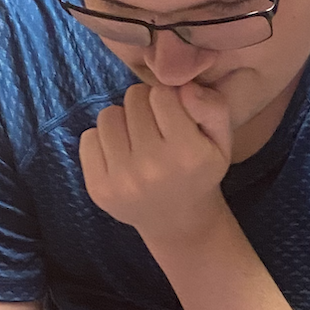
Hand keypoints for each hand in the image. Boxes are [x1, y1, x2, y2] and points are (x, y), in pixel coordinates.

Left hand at [79, 80, 233, 249]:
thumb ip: (213, 107)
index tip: (173, 115)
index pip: (161, 94)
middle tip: (155, 129)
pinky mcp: (98, 189)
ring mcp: (121, 180)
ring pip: (108, 115)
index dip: (167, 98)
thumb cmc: (200, 171)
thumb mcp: (221, 140)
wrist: (179, 221)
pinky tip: (120, 155)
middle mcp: (151, 167)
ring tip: (137, 140)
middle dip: (144, 107)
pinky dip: (102, 140)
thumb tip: (184, 87)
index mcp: (186, 153)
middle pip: (133, 100)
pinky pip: (88, 138)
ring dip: (122, 121)